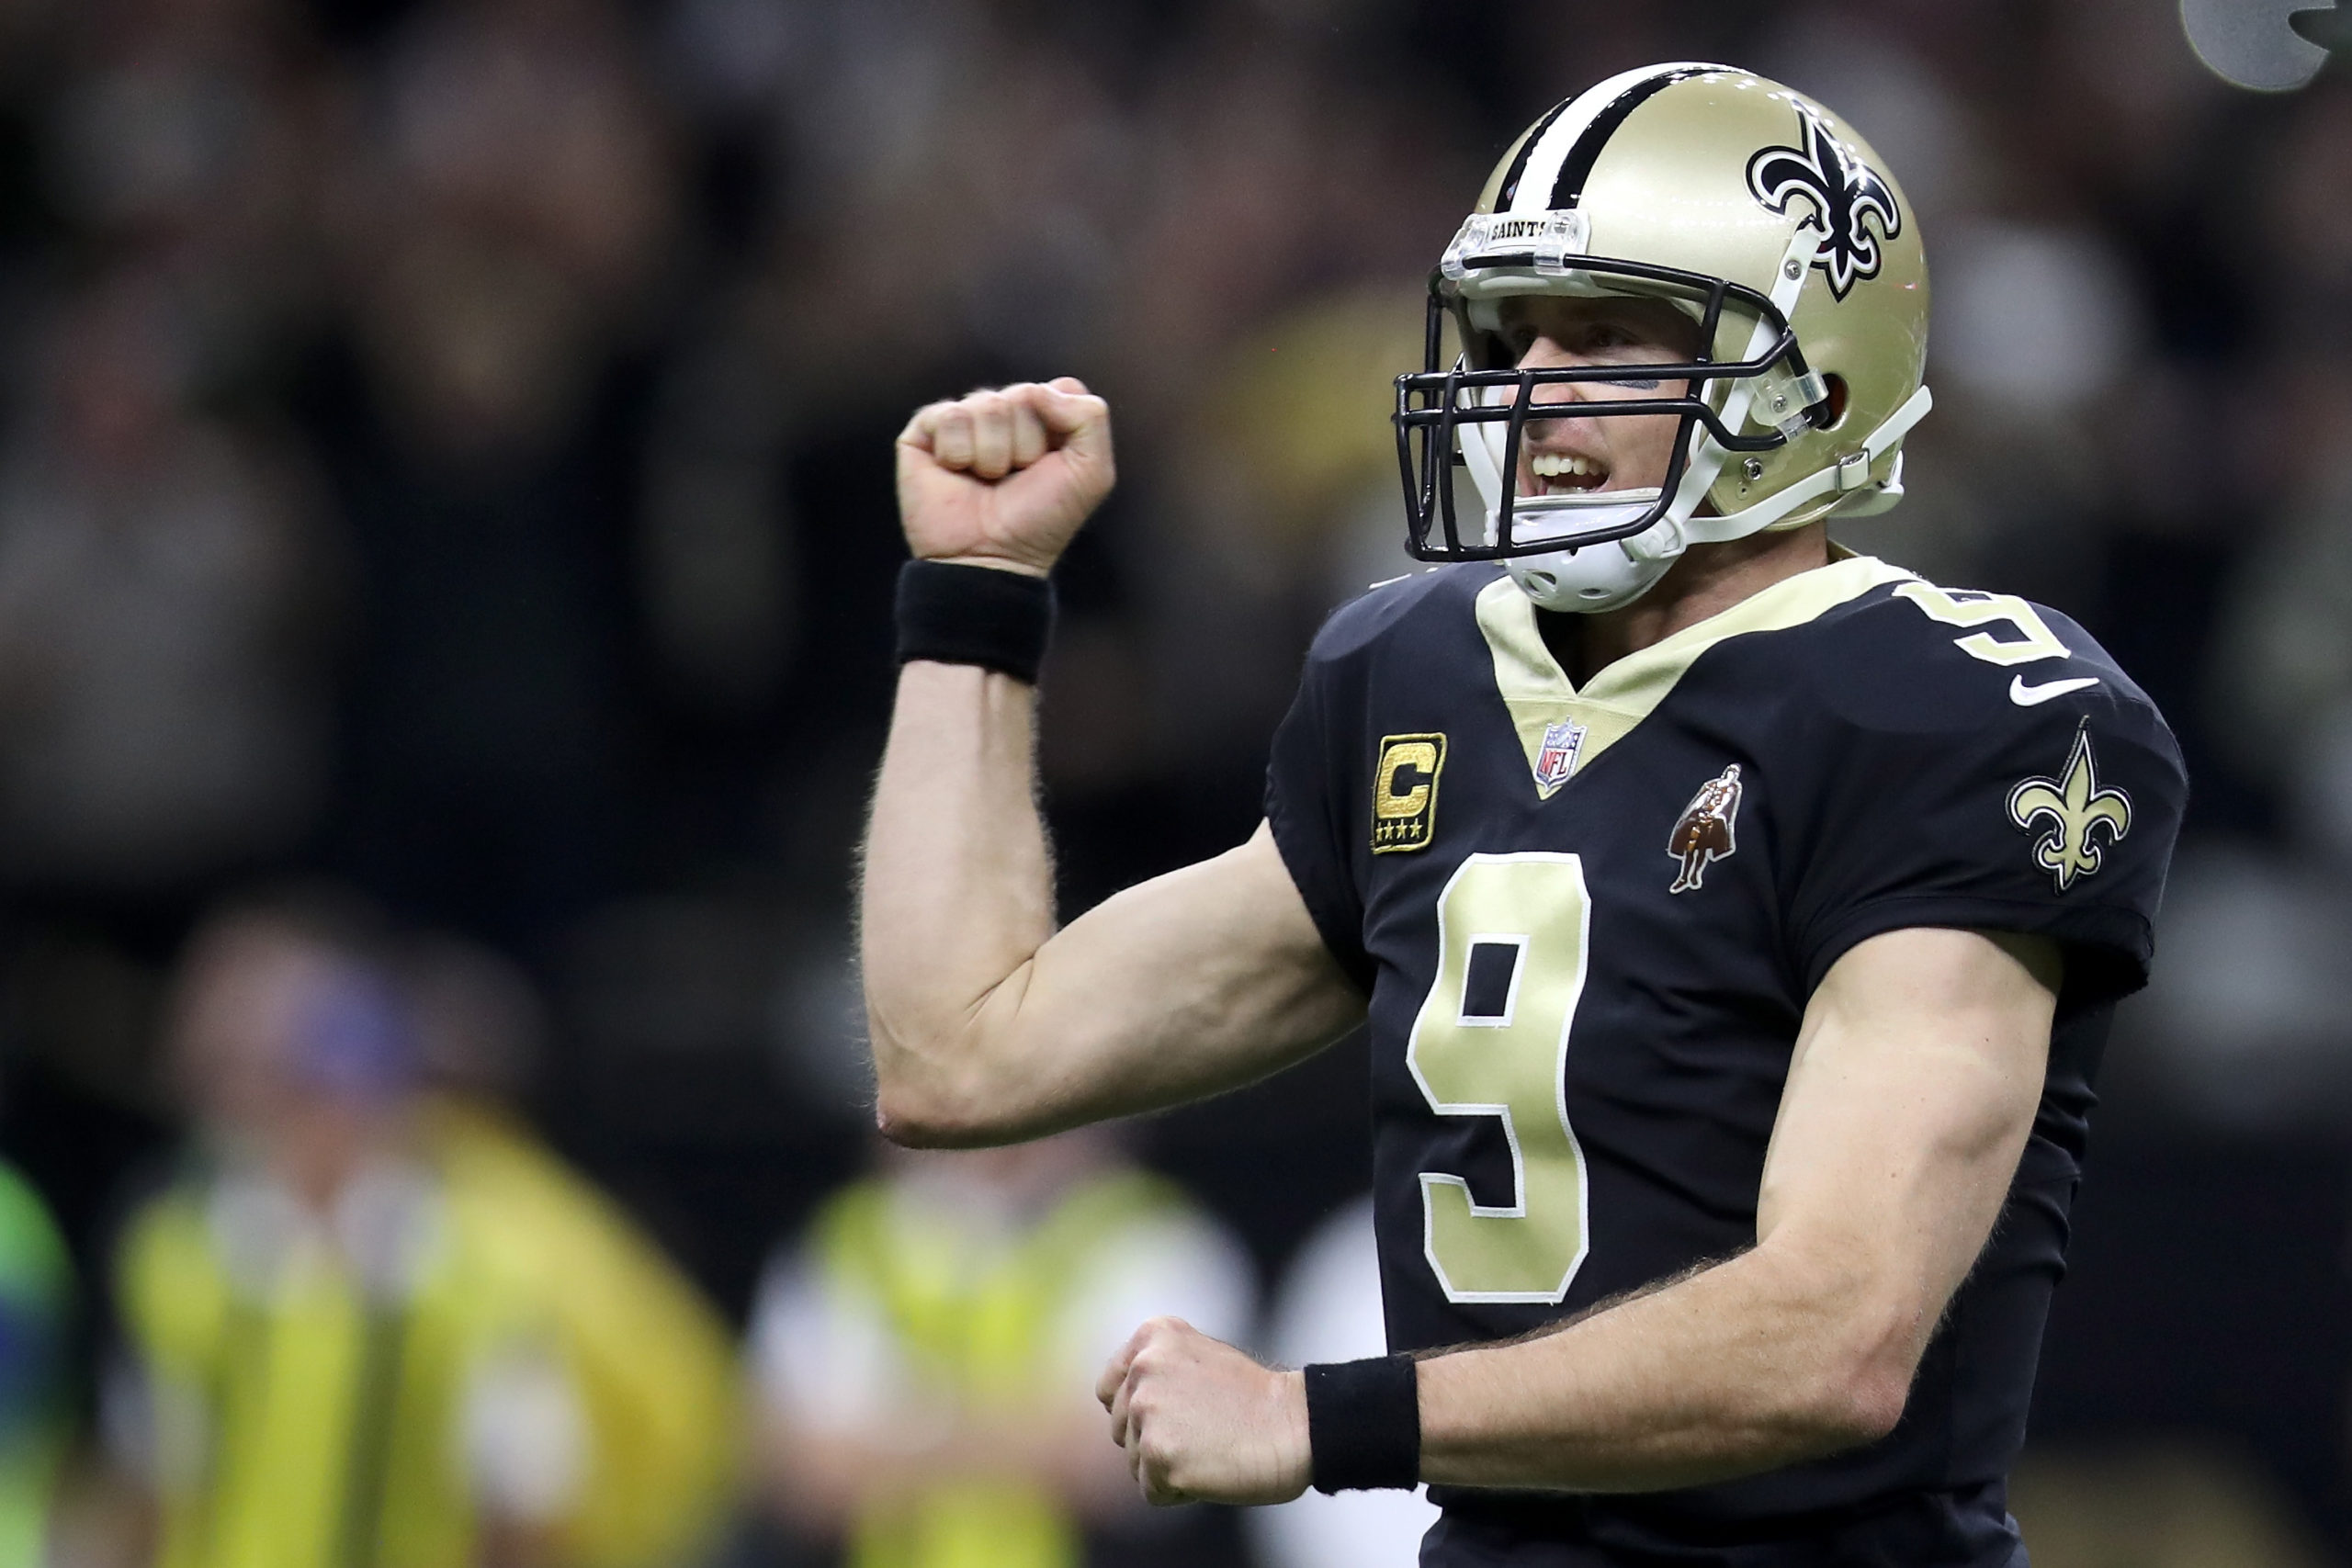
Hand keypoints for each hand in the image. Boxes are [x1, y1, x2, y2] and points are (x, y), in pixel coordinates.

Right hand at [895, 378, 1113, 577]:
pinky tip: (957, 474)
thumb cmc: (1041, 520)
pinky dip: (959, 452)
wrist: (991, 558)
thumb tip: (1036, 388)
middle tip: (1016, 479)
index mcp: (1045, 419)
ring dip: (994, 453)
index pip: (1061, 388)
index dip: (1062, 427)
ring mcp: (965, 421)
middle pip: (1025, 393)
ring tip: (987, 481)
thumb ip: (1090, 417)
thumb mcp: (1092, 473)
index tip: (1053, 466)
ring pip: (988, 403)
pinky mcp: (926, 431)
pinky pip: (950, 414)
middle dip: (1027, 443)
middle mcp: (1005, 415)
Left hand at [1096, 1317, 1310, 1506]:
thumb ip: (1155, 1370)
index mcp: (1152, 1336)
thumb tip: (1114, 1401)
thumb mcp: (1197, 1358)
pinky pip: (1151, 1491)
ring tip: (1211, 1447)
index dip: (1139, 1413)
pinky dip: (1178, 1491)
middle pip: (1122, 1430)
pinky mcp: (1158, 1453)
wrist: (1296, 1426)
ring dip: (1168, 1467)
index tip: (1176, 1415)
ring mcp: (1149, 1410)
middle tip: (1206, 1431)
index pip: (1110, 1390)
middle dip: (1157, 1441)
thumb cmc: (1253, 1400)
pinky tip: (1211, 1468)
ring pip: (1135, 1463)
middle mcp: (1143, 1367)